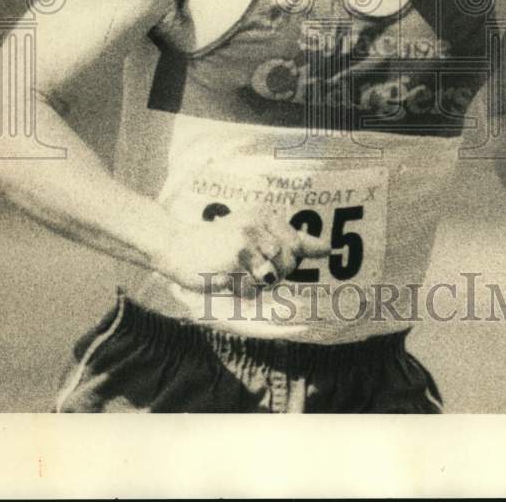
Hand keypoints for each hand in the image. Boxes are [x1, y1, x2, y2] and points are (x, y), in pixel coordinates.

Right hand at [152, 208, 330, 295]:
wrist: (177, 245)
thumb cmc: (221, 243)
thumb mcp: (256, 232)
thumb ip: (294, 242)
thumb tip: (329, 248)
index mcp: (265, 215)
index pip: (296, 247)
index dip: (284, 260)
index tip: (263, 256)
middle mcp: (257, 225)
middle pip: (287, 265)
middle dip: (272, 275)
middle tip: (245, 265)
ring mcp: (245, 243)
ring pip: (271, 279)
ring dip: (255, 283)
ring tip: (235, 270)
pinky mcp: (232, 263)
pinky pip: (251, 290)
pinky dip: (240, 290)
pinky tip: (224, 277)